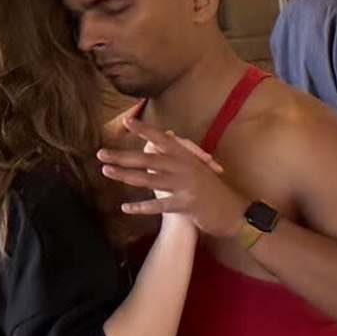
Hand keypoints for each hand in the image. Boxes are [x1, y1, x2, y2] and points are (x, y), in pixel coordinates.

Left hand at [99, 119, 253, 242]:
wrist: (235, 214)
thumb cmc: (212, 191)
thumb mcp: (197, 169)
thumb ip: (178, 156)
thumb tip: (164, 139)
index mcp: (188, 158)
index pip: (164, 139)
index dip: (145, 130)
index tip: (127, 122)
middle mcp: (186, 168)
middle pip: (150, 159)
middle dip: (123, 156)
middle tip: (101, 154)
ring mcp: (186, 186)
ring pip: (151, 180)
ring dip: (126, 176)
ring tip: (107, 172)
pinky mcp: (187, 205)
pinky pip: (160, 206)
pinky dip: (142, 207)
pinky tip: (126, 208)